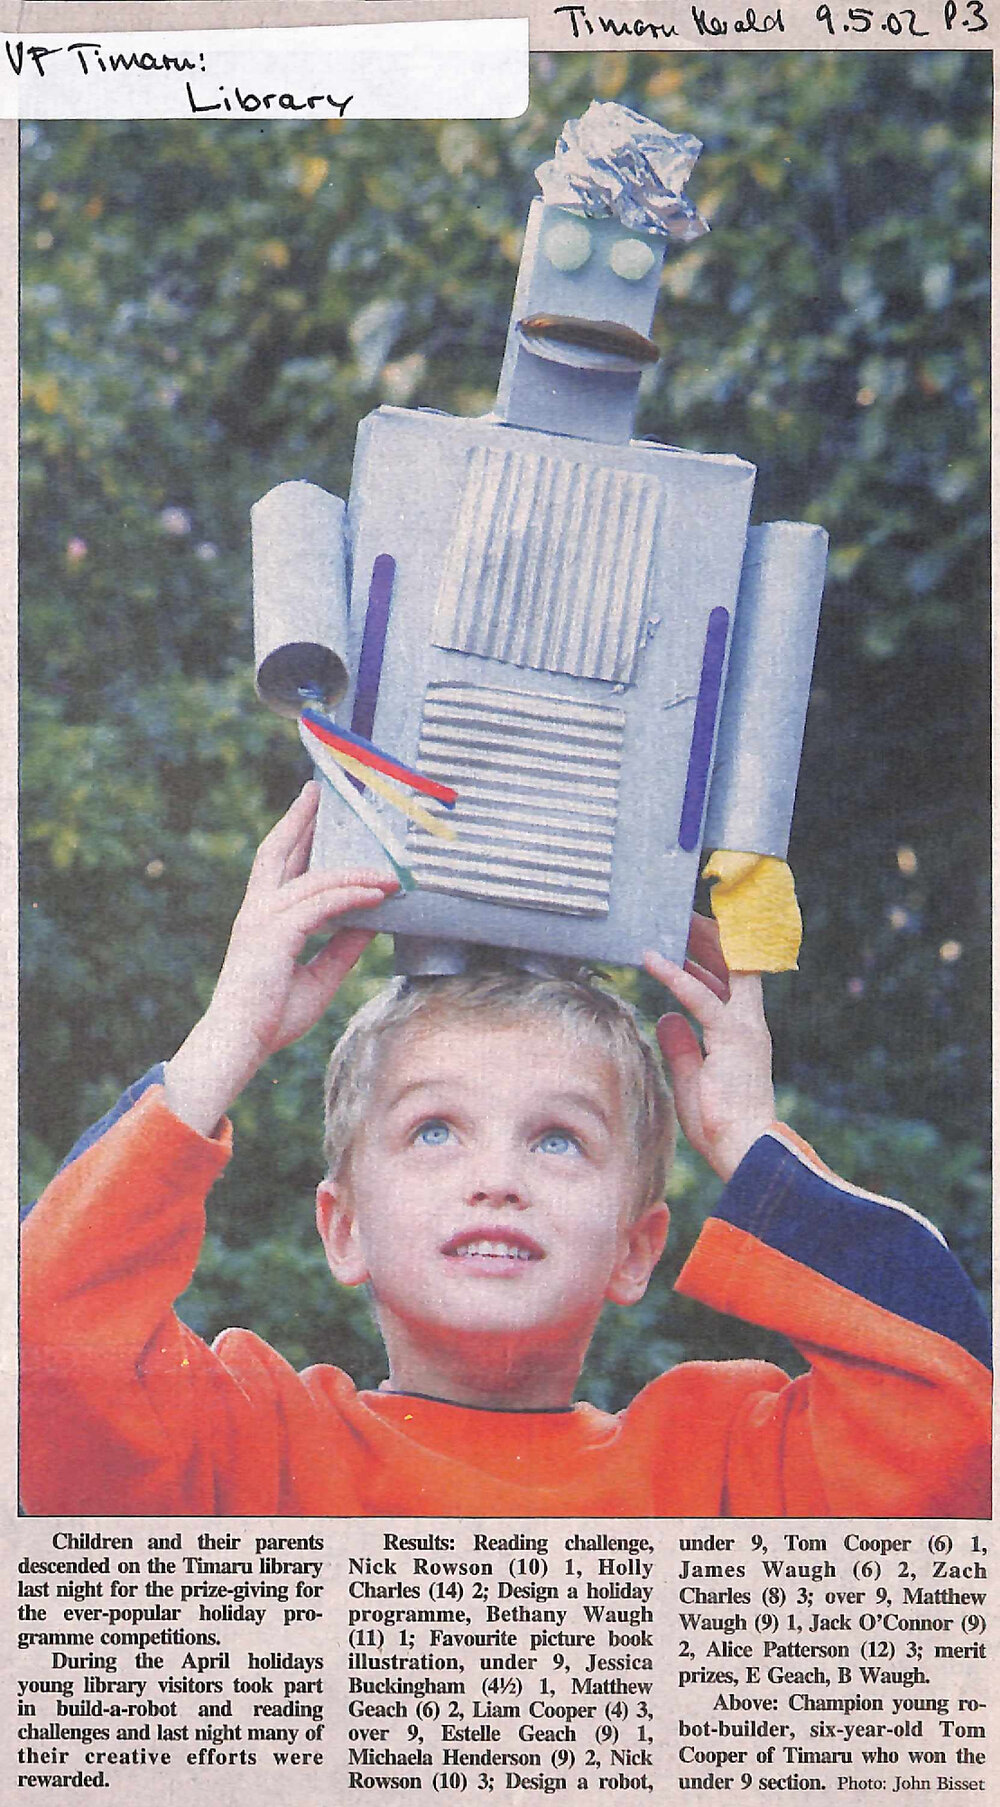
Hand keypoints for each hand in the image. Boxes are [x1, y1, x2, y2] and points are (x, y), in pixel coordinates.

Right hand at [165, 782, 396, 1134]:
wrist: (240, 1043)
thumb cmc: (271, 1017)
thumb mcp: (319, 977)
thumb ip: (343, 946)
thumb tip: (372, 922)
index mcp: (261, 918)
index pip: (279, 865)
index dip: (295, 835)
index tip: (311, 811)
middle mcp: (257, 911)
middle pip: (280, 850)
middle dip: (301, 819)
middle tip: (319, 791)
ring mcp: (263, 919)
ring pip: (315, 879)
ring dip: (356, 873)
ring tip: (390, 873)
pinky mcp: (276, 934)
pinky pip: (323, 905)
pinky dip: (352, 896)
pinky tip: (378, 894)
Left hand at [643, 914, 775, 1181]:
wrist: (744, 1151)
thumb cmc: (720, 1125)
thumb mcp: (693, 1078)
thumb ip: (682, 1046)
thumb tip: (666, 1019)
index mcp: (743, 1033)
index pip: (733, 983)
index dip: (714, 957)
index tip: (690, 938)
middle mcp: (749, 1024)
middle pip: (736, 965)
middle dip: (710, 938)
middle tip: (682, 918)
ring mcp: (744, 1029)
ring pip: (727, 970)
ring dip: (698, 943)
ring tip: (670, 926)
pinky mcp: (732, 1039)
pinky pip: (702, 999)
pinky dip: (677, 977)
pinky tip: (653, 961)